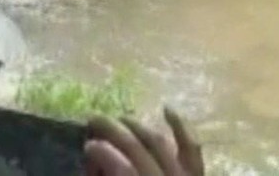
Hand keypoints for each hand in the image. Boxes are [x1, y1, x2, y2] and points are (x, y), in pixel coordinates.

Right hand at [84, 107, 204, 175]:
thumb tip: (93, 163)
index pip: (121, 169)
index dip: (101, 153)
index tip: (86, 147)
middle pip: (137, 150)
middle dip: (112, 130)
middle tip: (92, 120)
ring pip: (160, 144)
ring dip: (138, 127)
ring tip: (119, 120)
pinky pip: (192, 151)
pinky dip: (182, 128)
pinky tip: (167, 110)